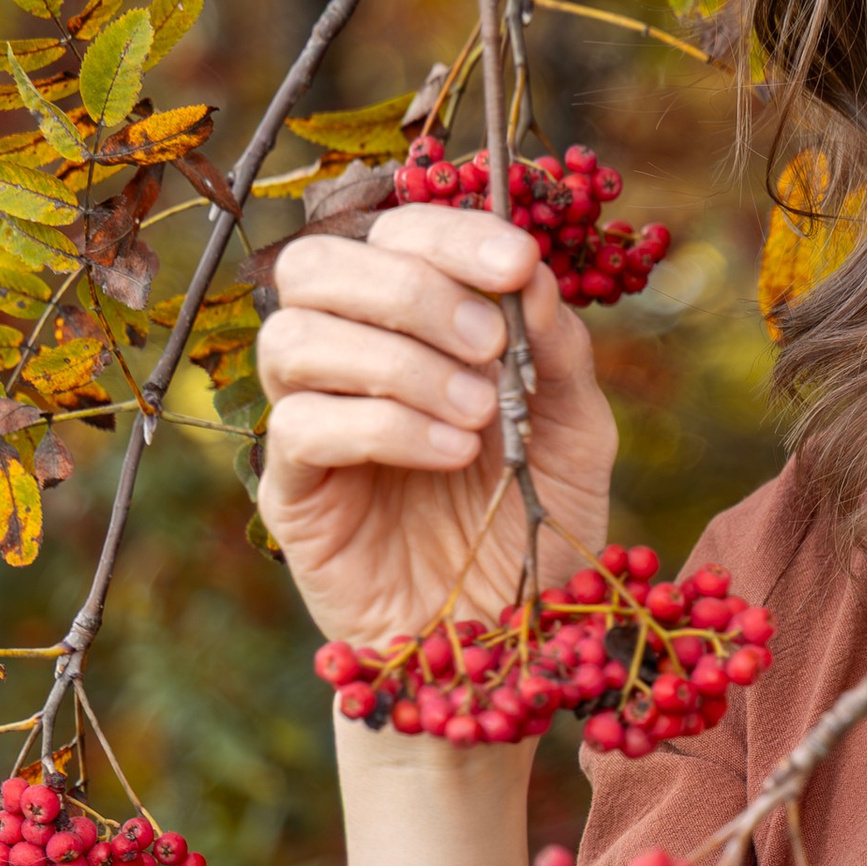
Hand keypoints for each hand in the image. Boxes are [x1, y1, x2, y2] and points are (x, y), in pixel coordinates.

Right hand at [257, 206, 617, 650]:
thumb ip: (555, 345)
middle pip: (315, 265)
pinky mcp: (293, 492)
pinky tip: (450, 453)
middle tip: (487, 344)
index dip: (448, 232)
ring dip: (399, 361)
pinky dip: (383, 425)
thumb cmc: (536, 517)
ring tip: (478, 413)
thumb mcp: (574, 425)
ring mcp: (310, 420)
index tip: (516, 263)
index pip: (394, 233)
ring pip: (293, 338)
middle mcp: (347, 356)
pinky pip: (298, 427)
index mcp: (412, 322)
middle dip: (411, 289)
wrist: (509, 633)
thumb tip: (529, 271)